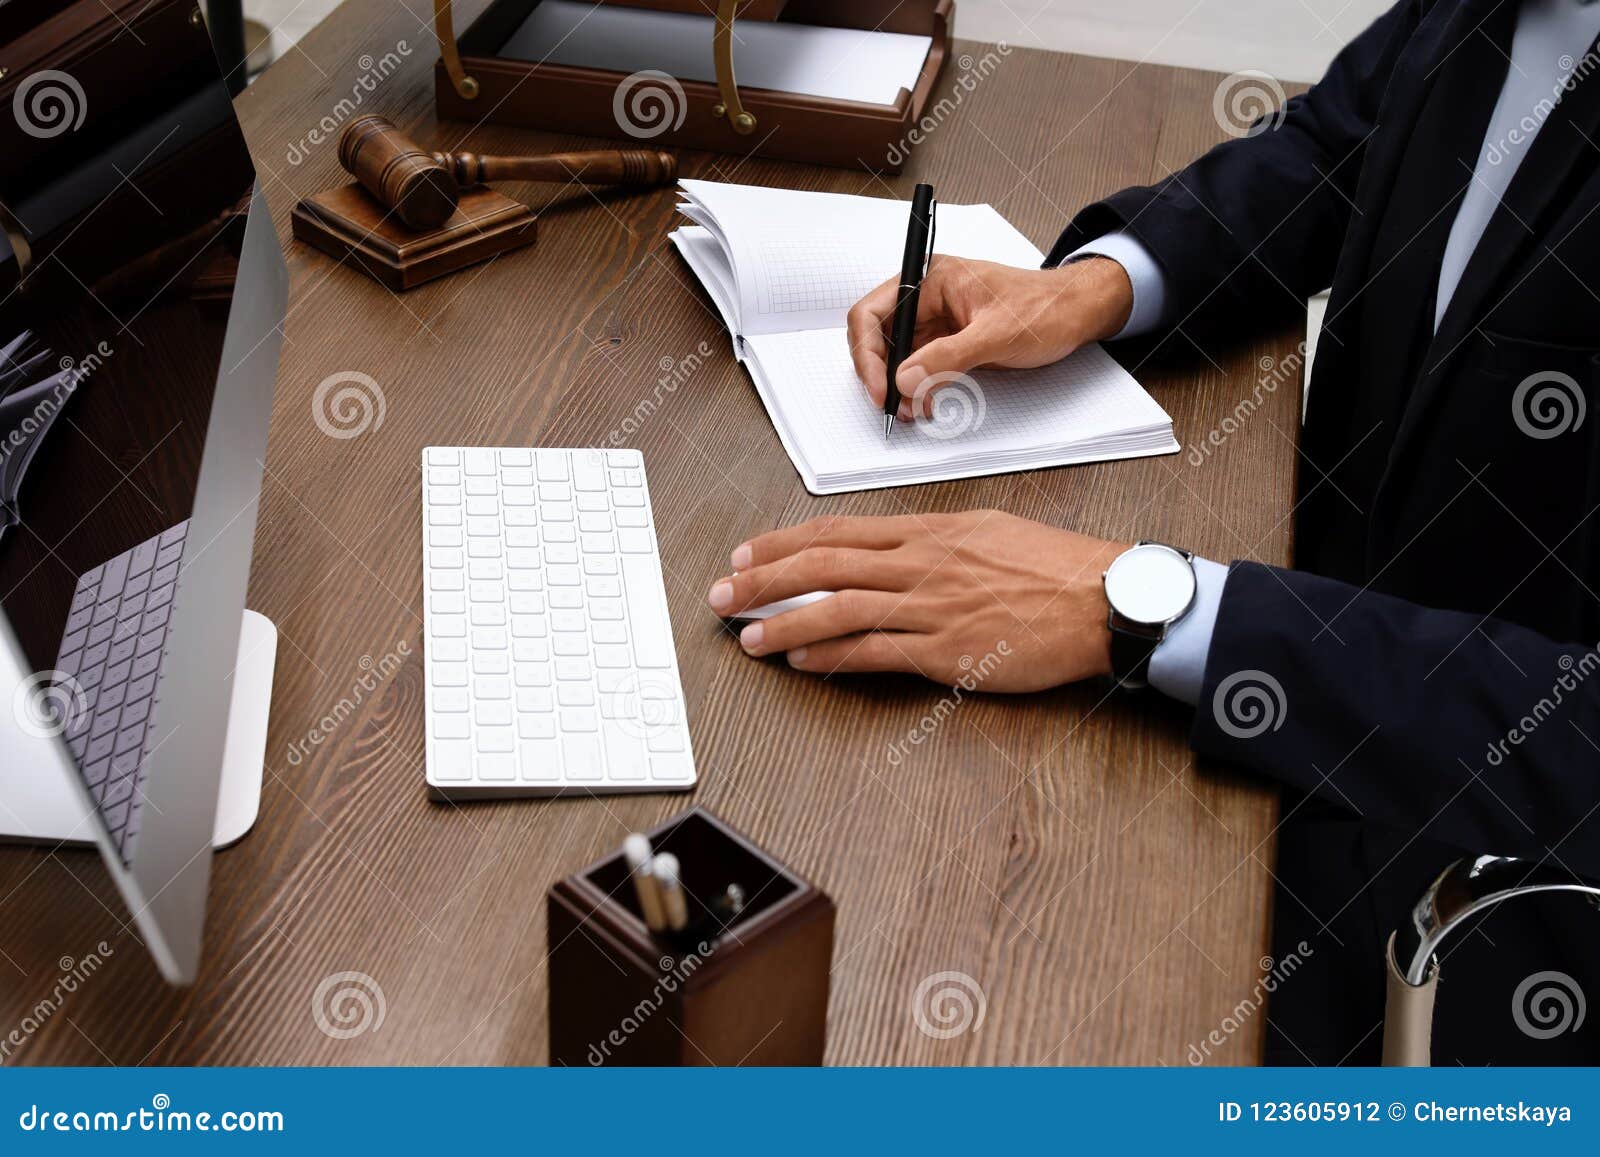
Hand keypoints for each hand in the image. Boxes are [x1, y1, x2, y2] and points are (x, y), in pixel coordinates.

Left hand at [706, 512, 1128, 691]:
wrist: (1098, 600)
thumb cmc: (1051, 567)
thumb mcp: (985, 531)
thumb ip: (933, 541)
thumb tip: (893, 550)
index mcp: (928, 530)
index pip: (836, 532)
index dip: (782, 543)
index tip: (747, 553)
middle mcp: (920, 563)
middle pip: (823, 566)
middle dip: (763, 580)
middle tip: (723, 592)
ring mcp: (930, 607)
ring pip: (839, 608)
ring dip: (785, 623)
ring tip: (749, 636)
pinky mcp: (945, 651)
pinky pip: (874, 653)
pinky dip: (832, 656)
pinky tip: (802, 661)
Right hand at [846, 255, 1133, 420]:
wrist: (1078, 313)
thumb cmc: (1046, 308)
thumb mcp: (996, 334)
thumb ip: (948, 357)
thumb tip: (905, 378)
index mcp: (931, 279)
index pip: (873, 313)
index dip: (868, 354)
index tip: (882, 389)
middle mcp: (928, 297)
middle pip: (878, 337)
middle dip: (883, 375)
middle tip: (896, 407)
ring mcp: (937, 320)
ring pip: (896, 357)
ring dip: (900, 387)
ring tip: (914, 409)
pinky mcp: (948, 342)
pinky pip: (919, 367)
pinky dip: (918, 388)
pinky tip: (927, 403)